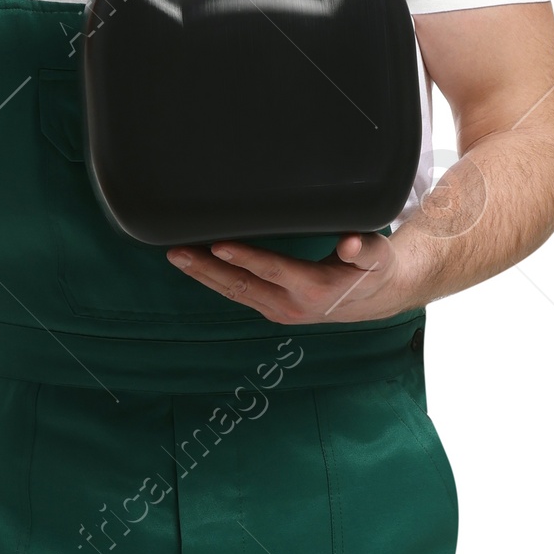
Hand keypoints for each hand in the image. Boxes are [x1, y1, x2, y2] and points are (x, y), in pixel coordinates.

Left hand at [166, 225, 427, 324]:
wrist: (376, 299)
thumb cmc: (373, 270)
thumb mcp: (376, 256)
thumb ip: (364, 249)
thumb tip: (350, 242)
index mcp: (314, 289)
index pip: (272, 270)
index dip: (244, 257)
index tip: (218, 244)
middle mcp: (291, 305)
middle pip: (241, 285)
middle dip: (207, 269)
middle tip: (177, 251)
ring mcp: (278, 310)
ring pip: (234, 293)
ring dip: (204, 276)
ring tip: (177, 256)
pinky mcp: (272, 309)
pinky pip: (238, 295)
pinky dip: (215, 281)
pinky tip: (196, 266)